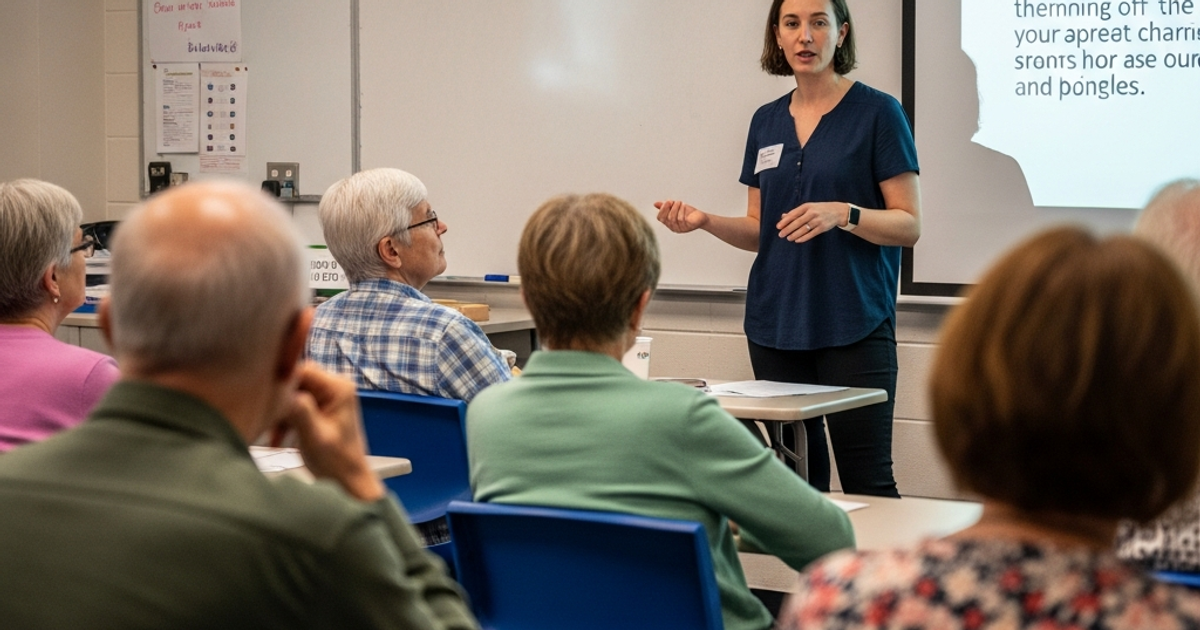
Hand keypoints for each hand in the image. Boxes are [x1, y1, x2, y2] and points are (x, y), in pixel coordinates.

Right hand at [277, 363, 384, 501]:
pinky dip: (283, 421)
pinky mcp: (317, 406)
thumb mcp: (315, 437)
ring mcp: (326, 395)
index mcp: (339, 388)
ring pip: (290, 393)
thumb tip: (283, 392)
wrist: (346, 481)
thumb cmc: (337, 462)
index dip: (281, 382)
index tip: (264, 398)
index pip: (302, 370)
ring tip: (273, 438)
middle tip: (264, 420)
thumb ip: (301, 412)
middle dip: (278, 401)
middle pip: (294, 380)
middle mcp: (334, 386)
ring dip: (278, 414)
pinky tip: (276, 441)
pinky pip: (292, 404)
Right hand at [655, 199, 708, 232]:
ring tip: (680, 202)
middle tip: (674, 201)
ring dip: (676, 208)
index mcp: (669, 223)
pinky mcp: (688, 227)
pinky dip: (682, 211)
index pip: (660, 218)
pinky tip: (684, 206)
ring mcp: (681, 228)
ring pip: (675, 219)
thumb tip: (655, 204)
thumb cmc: (688, 213)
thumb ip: (666, 206)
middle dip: (671, 208)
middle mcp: (674, 227)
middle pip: (668, 218)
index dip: (662, 209)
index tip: (667, 202)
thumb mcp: (676, 208)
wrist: (700, 217)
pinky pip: (682, 220)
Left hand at [777, 201, 847, 242]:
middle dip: (788, 229)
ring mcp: (817, 220)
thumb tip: (783, 216)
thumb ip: (796, 212)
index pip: (793, 214)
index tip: (778, 227)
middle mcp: (812, 213)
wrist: (838, 211)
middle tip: (781, 234)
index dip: (785, 221)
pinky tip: (797, 240)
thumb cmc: (820, 209)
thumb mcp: (809, 207)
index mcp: (807, 206)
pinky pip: (811, 234)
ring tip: (788, 238)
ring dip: (794, 235)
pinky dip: (803, 238)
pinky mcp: (822, 228)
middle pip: (797, 222)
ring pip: (803, 229)